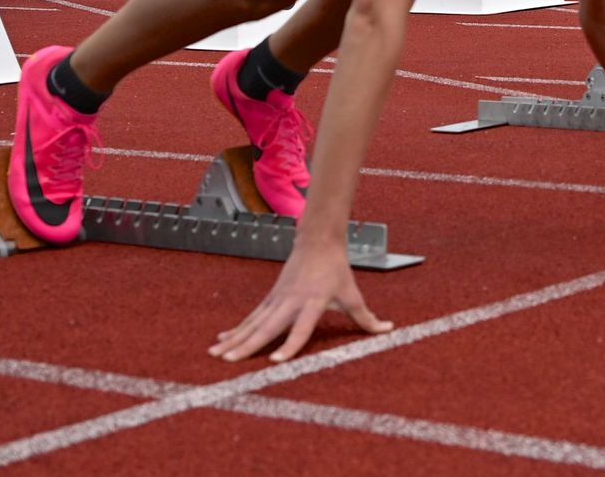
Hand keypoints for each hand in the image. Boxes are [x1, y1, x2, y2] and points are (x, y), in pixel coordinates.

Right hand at [210, 238, 391, 362]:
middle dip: (247, 346)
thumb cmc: (336, 269)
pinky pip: (251, 317)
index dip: (290, 346)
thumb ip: (367, 318)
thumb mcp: (353, 294)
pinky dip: (236, 329)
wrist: (318, 240)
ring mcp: (276, 299)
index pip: (300, 328)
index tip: (276, 362)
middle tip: (229, 362)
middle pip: (267, 327)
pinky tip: (222, 340)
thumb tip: (389, 330)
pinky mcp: (270, 298)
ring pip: (253, 323)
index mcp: (311, 302)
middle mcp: (290, 302)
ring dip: (234, 339)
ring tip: (215, 354)